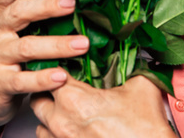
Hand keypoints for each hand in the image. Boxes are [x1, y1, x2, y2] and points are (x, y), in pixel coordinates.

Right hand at [0, 0, 89, 137]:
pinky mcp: (0, 83)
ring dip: (56, 45)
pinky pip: (22, 80)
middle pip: (18, 12)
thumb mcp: (14, 32)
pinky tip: (62, 77)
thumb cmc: (8, 59)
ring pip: (25, 47)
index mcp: (0, 14)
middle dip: (46, 5)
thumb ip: (34, 14)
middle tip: (72, 2)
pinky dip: (43, 78)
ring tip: (83, 44)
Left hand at [30, 75, 175, 137]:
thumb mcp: (141, 88)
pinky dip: (53, 134)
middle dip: (47, 92)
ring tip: (64, 111)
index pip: (49, 73)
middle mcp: (61, 122)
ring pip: (40, 124)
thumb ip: (131, 67)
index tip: (62, 66)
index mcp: (74, 99)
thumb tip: (132, 54)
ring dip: (48, 115)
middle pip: (37, 99)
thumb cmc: (146, 130)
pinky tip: (69, 129)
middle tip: (61, 88)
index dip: (55, 67)